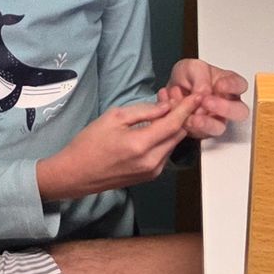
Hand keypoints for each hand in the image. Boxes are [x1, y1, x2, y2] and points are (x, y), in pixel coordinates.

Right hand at [36, 93, 192, 201]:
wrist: (76, 174)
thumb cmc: (89, 143)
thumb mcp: (114, 118)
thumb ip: (143, 111)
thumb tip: (166, 107)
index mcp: (141, 145)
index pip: (174, 123)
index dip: (187, 108)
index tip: (197, 96)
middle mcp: (152, 162)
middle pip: (178, 135)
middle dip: (182, 116)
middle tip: (178, 99)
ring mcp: (152, 172)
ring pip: (173, 145)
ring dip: (174, 128)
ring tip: (166, 111)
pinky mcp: (149, 177)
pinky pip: (165, 154)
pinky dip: (166, 139)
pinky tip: (158, 128)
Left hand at [166, 57, 247, 139]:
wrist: (171, 92)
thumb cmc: (187, 78)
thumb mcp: (191, 67)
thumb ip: (200, 76)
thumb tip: (204, 92)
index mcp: (228, 84)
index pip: (240, 85)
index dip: (232, 86)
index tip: (220, 85)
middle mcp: (227, 103)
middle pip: (239, 111)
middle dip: (224, 108)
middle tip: (206, 102)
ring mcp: (216, 119)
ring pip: (220, 127)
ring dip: (206, 123)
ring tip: (193, 118)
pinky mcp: (203, 131)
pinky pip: (200, 133)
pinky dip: (188, 125)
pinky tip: (180, 116)